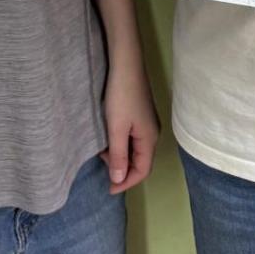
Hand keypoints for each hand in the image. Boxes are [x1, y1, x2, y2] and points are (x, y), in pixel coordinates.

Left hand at [101, 63, 159, 194]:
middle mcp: (152, 133)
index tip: (108, 189)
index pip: (143, 170)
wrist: (125, 64)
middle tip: (102, 165)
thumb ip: (119, 155)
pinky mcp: (140, 114)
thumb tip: (119, 180)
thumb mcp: (116, 128)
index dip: (127, 182)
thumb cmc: (121, 96)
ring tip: (102, 151)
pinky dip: (120, 144)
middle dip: (123, 169)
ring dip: (120, 155)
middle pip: (140, 161)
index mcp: (150, 139)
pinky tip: (108, 138)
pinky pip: (132, 138)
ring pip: (135, 149)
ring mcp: (146, 123)